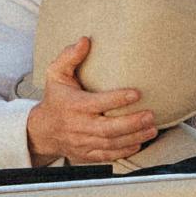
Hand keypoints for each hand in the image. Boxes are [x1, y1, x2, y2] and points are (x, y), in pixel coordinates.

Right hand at [25, 33, 158, 170]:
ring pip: (111, 144)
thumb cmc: (55, 98)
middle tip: (151, 115)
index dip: (117, 99)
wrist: (43, 130)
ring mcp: (83, 143)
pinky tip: (139, 143)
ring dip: (134, 137)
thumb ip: (69, 57)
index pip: (98, 103)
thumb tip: (85, 40)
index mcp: (74, 105)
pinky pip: (107, 156)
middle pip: (108, 128)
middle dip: (132, 123)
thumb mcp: (56, 74)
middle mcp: (79, 126)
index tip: (137, 93)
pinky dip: (124, 151)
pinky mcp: (87, 154)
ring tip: (152, 129)